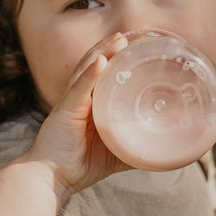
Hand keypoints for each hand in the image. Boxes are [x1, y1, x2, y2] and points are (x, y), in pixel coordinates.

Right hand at [21, 34, 131, 198]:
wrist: (52, 179)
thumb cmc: (79, 166)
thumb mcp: (114, 155)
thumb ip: (133, 150)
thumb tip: (163, 154)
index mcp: (89, 105)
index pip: (102, 76)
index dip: (115, 59)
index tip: (134, 47)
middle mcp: (79, 99)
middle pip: (94, 66)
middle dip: (110, 49)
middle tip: (129, 36)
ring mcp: (71, 102)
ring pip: (87, 70)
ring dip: (103, 52)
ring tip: (119, 39)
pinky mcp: (66, 110)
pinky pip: (79, 88)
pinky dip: (90, 74)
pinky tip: (101, 60)